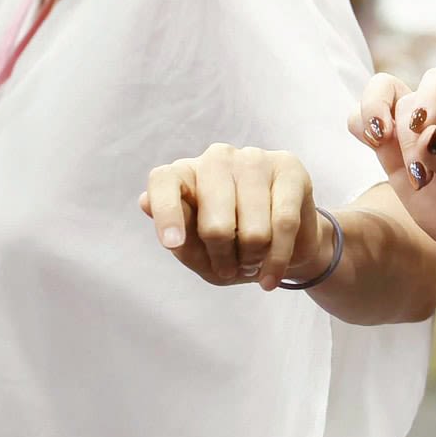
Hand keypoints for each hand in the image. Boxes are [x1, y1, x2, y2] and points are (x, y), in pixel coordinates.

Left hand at [140, 144, 331, 287]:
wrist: (285, 244)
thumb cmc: (233, 247)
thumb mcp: (201, 257)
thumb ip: (180, 239)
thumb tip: (146, 203)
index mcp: (185, 174)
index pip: (165, 182)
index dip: (166, 212)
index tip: (172, 244)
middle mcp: (216, 159)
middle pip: (215, 223)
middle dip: (224, 258)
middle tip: (229, 268)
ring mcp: (254, 159)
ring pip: (253, 228)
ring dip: (253, 259)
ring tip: (252, 262)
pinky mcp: (289, 168)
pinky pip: (283, 223)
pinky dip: (276, 259)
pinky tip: (270, 278)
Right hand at [350, 69, 435, 256]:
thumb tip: (424, 137)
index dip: (427, 98)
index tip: (421, 127)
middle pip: (404, 94)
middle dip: (401, 128)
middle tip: (409, 160)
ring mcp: (413, 130)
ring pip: (377, 98)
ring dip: (372, 117)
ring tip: (380, 144)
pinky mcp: (393, 153)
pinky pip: (364, 126)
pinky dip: (360, 128)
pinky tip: (374, 145)